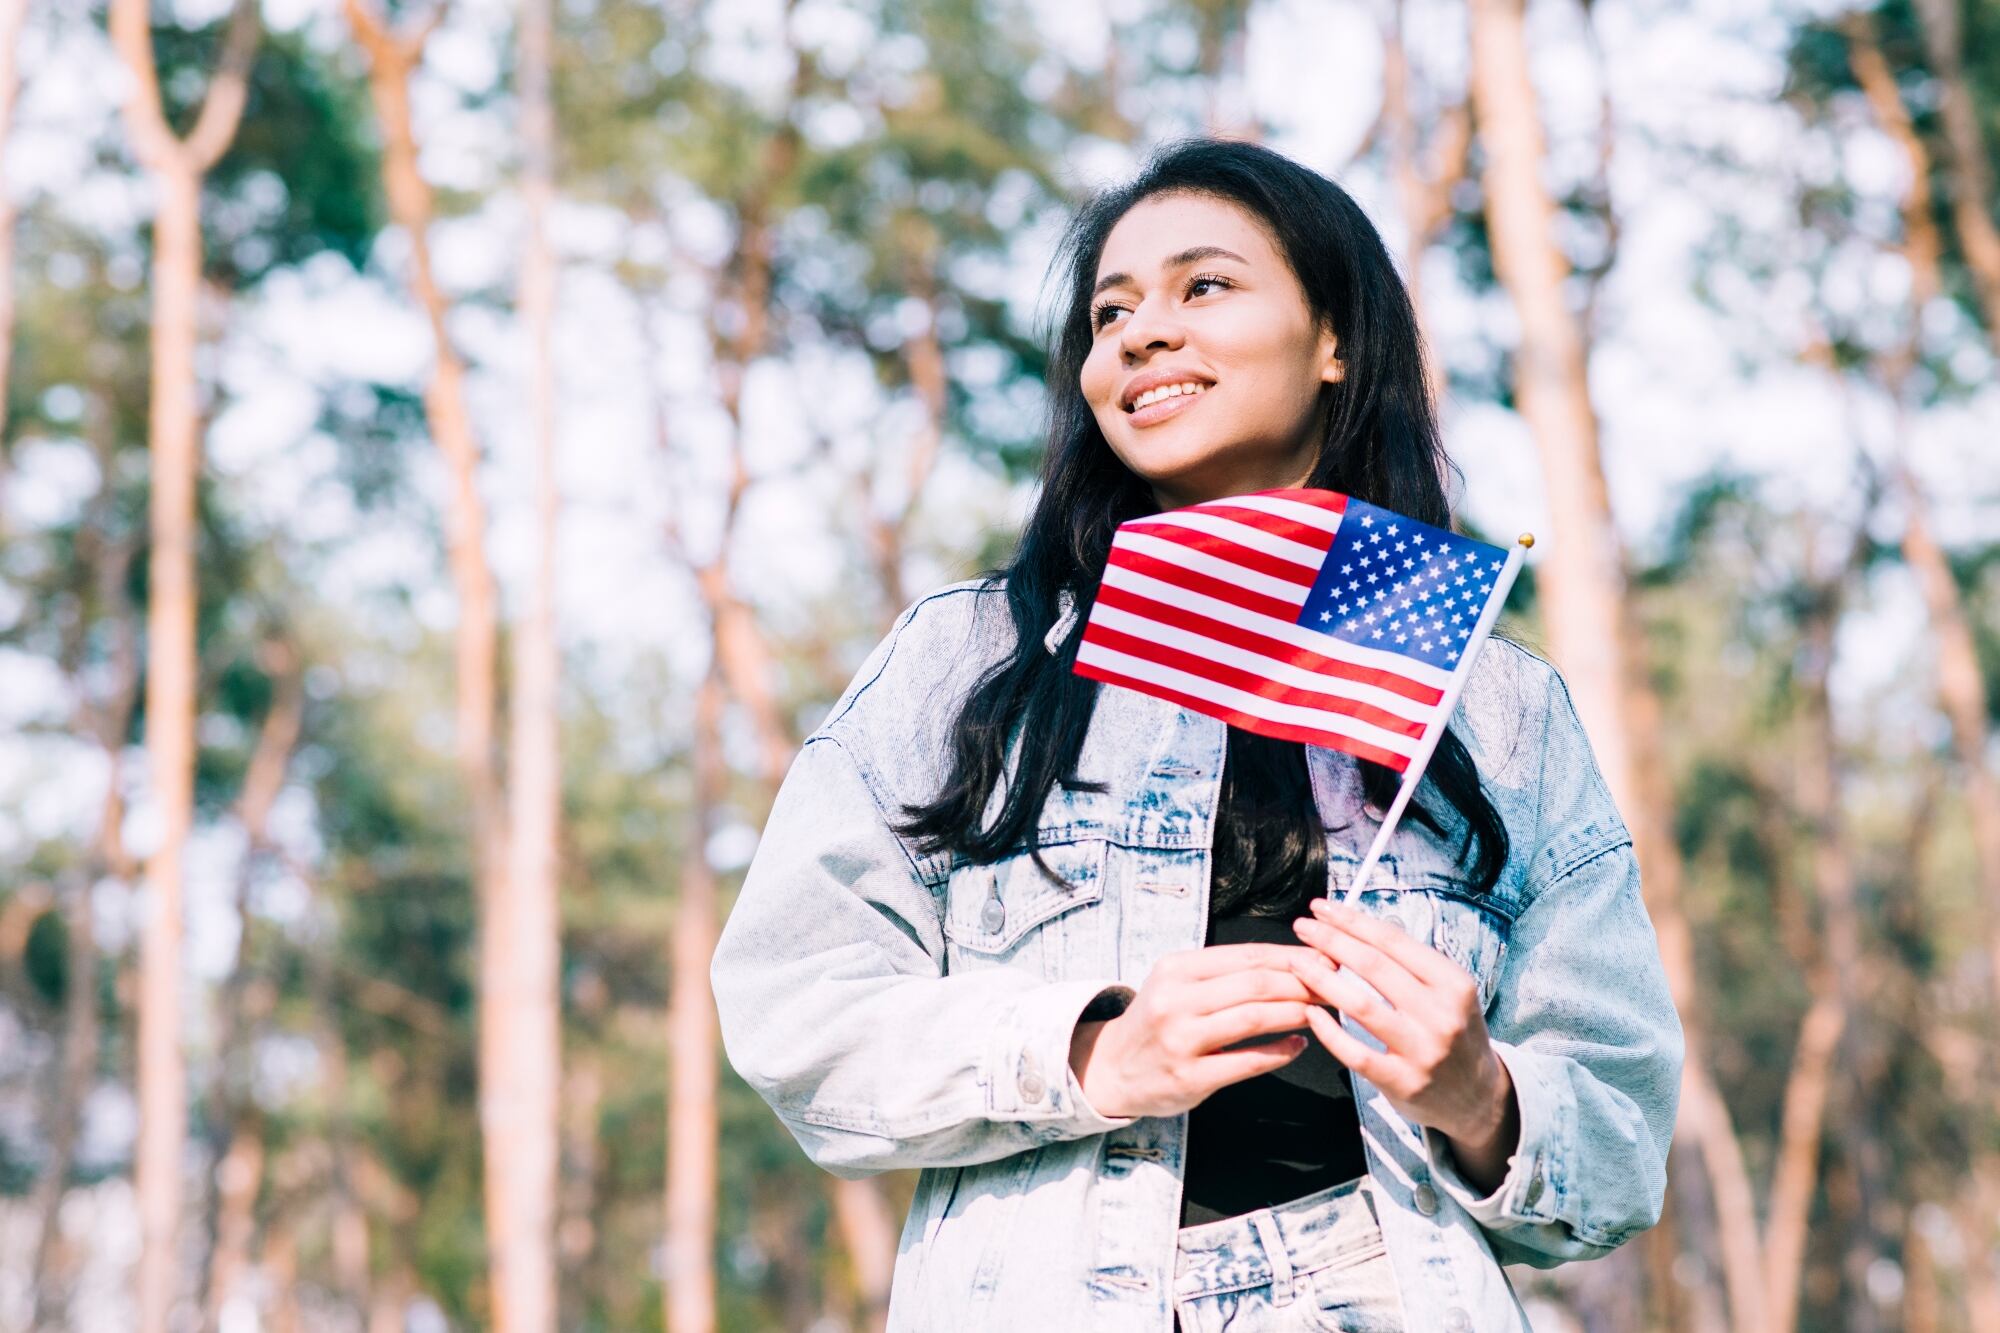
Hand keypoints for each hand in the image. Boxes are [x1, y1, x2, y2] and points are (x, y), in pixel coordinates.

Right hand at [1068, 943, 1321, 1118]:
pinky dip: (1279, 1052)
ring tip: (1321, 1011)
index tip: (1324, 959)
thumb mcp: (1179, 984)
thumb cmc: (1159, 1021)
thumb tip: (1292, 961)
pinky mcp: (1190, 1077)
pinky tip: (1298, 1045)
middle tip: (1333, 986)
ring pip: (1253, 1018)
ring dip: (1295, 1012)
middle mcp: (1175, 1000)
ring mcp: (1181, 1040)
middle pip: (1255, 984)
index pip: (1247, 955)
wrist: (1113, 1067)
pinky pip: (1246, 1061)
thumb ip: (1226, 973)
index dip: (1292, 956)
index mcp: (1176, 969)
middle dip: (1302, 983)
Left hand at [1288, 897, 1519, 1192]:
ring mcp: (1422, 1050)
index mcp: (1453, 984)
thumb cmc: (1454, 1034)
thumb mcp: (1450, 993)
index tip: (1322, 908)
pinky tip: (1310, 1014)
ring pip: (1360, 1005)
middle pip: (1373, 966)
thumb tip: (1356, 928)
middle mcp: (1441, 1015)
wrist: (1478, 1097)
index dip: (1353, 920)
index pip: (1394, 941)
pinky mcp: (1402, 1082)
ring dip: (1321, 979)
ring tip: (1297, 962)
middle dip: (1331, 940)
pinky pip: (1355, 1052)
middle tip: (1303, 927)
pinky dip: (1328, 1031)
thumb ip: (1410, 965)